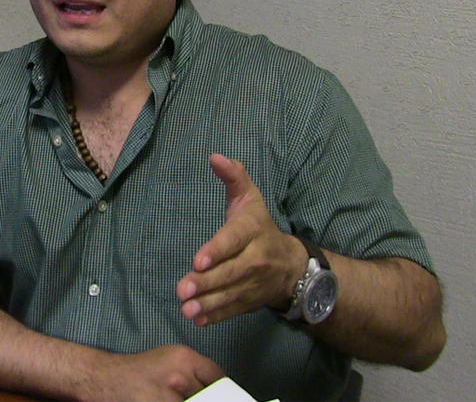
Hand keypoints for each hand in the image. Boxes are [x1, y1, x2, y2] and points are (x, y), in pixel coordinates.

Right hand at [82, 344, 224, 401]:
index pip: (218, 377)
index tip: (221, 394)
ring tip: (174, 396)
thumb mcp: (170, 359)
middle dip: (206, 399)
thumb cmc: (140, 370)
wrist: (108, 380)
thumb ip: (194, 371)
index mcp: (184, 357)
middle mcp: (180, 376)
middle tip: (196, 396)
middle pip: (211, 396)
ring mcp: (170, 397)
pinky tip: (166, 400)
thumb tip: (217, 389)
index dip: (221, 389)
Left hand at [176, 154, 306, 326]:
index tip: (198, 260)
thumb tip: (215, 156)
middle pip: (229, 272)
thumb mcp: (250, 198)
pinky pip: (233, 310)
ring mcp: (254, 283)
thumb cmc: (260, 225)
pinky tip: (198, 319)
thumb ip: (233, 177)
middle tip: (182, 288)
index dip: (216, 250)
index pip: (233, 240)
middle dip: (206, 282)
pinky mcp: (250, 301)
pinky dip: (216, 316)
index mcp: (253, 230)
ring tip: (186, 308)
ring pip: (230, 294)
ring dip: (207, 303)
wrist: (292, 264)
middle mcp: (256, 258)